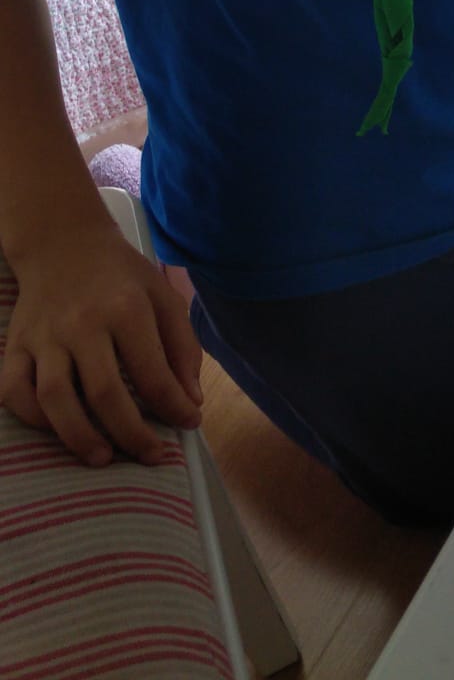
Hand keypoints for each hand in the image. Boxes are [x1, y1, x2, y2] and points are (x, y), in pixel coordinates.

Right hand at [1, 223, 201, 466]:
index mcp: (126, 308)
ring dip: (79, 436)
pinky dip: (32, 418)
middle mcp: (82, 323)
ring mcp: (44, 336)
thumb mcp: (162, 296)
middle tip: (151, 456)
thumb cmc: (121, 276)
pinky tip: (57, 430)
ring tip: (103, 458)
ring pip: (55, 398)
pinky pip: (15, 391)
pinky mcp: (15, 345)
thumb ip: (182, 346)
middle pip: (103, 393)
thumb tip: (189, 402)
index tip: (189, 424)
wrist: (63, 242)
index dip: (173, 406)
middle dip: (131, 433)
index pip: (152, 372)